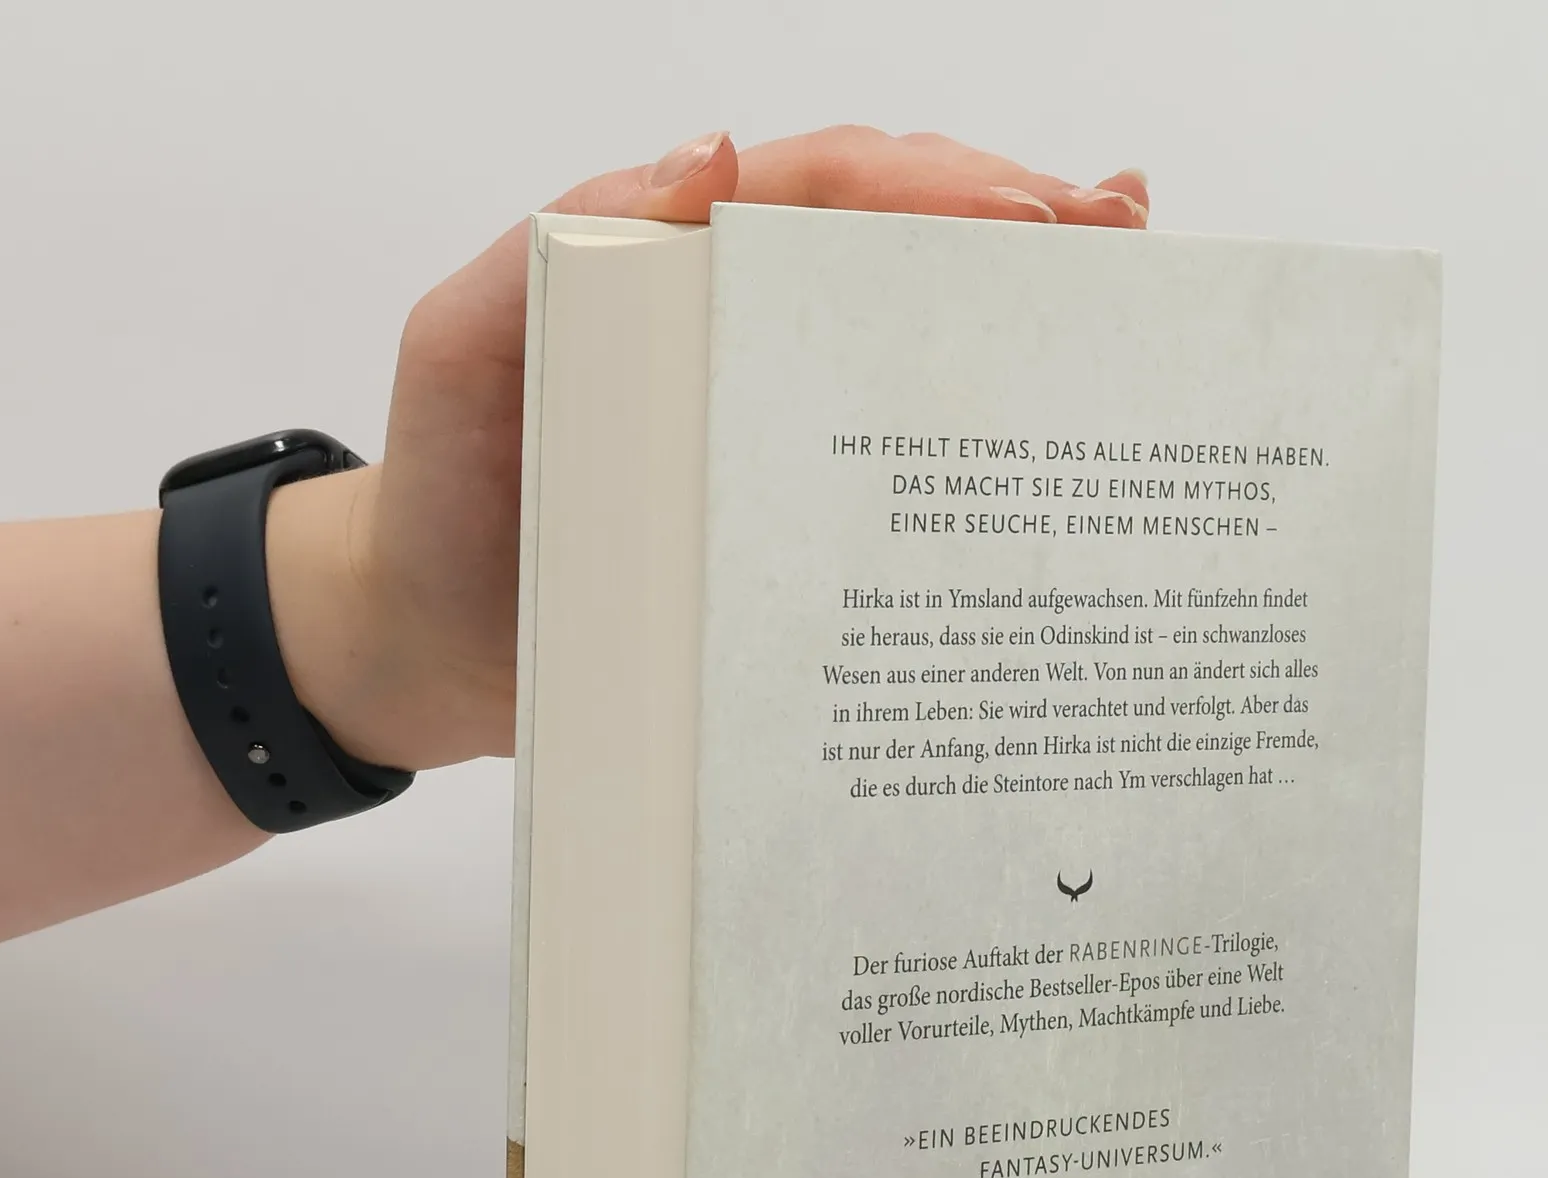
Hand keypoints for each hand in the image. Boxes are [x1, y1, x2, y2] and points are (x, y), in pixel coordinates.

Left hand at [268, 128, 1149, 770]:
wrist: (419, 647)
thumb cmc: (435, 493)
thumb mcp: (461, 350)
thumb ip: (555, 248)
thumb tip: (707, 161)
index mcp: (674, 269)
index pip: (817, 192)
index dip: (925, 189)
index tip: (1026, 215)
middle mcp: (738, 331)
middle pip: (892, 247)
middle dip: (1014, 221)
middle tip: (1116, 236)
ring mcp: (769, 426)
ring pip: (908, 342)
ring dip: (1023, 308)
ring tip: (1129, 282)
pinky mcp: (785, 523)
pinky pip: (888, 466)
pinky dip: (974, 435)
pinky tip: (1055, 415)